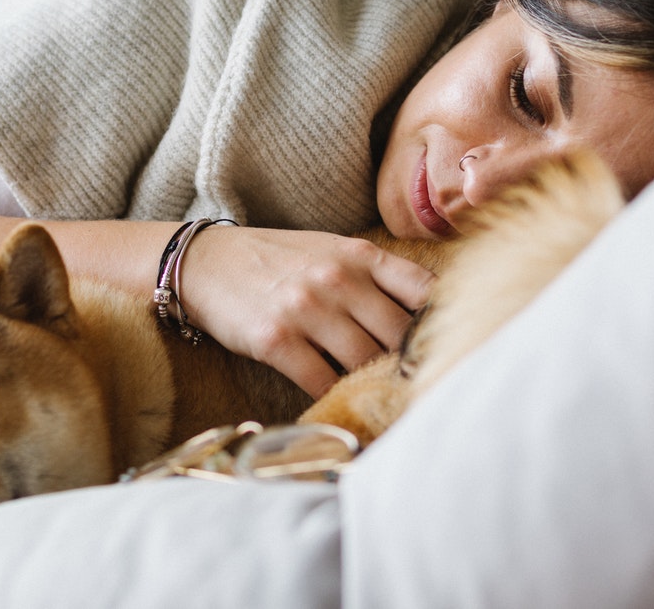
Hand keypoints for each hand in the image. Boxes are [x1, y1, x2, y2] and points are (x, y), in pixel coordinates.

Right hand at [177, 226, 435, 398]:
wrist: (204, 263)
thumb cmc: (274, 261)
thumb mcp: (330, 251)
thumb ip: (375, 277)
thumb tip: (426, 318)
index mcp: (359, 256)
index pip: (425, 290)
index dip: (445, 323)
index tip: (449, 347)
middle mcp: (337, 280)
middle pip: (399, 335)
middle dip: (411, 365)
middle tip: (419, 387)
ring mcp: (307, 310)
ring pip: (365, 362)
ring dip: (374, 385)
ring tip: (383, 399)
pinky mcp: (277, 341)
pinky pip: (323, 382)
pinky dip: (336, 397)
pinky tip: (340, 402)